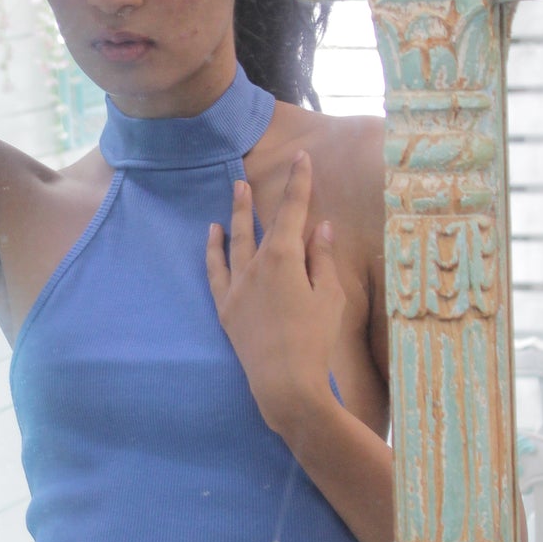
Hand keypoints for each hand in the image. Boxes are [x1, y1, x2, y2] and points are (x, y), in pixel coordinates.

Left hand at [205, 151, 345, 436]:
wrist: (285, 383)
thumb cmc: (315, 340)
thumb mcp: (330, 296)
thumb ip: (321, 259)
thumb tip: (320, 228)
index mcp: (283, 258)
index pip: (292, 211)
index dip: (298, 183)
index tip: (301, 158)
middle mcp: (254, 266)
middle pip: (255, 222)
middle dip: (253, 198)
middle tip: (247, 177)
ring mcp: (236, 287)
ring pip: (232, 242)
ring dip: (233, 216)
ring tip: (232, 193)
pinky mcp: (225, 308)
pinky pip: (215, 272)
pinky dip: (213, 251)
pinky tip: (212, 236)